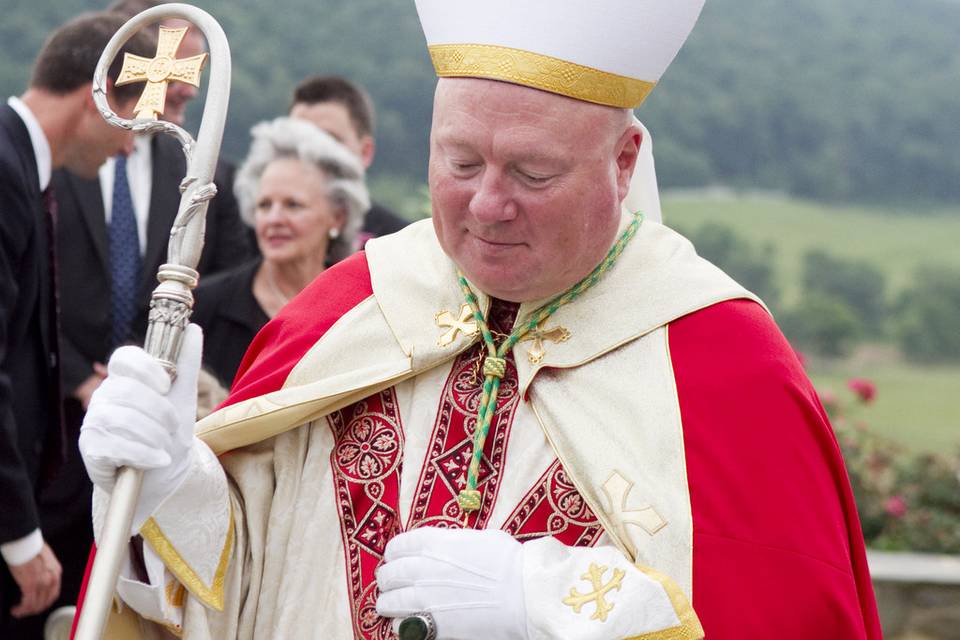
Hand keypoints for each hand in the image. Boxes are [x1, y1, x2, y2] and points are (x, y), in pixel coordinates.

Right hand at [8, 543, 61, 617]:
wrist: (25, 543)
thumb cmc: (31, 548)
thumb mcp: (45, 559)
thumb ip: (44, 570)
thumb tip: (38, 577)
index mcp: (56, 572)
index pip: (54, 593)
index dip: (45, 602)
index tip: (38, 605)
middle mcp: (52, 578)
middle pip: (46, 601)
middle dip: (35, 609)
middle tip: (26, 611)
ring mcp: (42, 582)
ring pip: (36, 604)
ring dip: (27, 611)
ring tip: (19, 611)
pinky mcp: (30, 585)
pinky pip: (27, 603)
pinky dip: (21, 609)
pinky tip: (16, 609)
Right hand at [79, 324, 202, 531]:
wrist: (164, 477)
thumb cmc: (170, 434)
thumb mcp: (183, 399)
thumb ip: (186, 364)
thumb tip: (193, 328)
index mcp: (125, 380)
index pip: (123, 357)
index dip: (145, 367)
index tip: (167, 384)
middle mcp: (104, 397)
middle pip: (126, 391)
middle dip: (158, 411)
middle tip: (174, 427)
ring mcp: (94, 423)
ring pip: (119, 418)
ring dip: (152, 434)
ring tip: (166, 447)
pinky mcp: (91, 451)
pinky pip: (112, 445)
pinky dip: (142, 454)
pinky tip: (159, 460)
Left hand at [376, 528, 527, 639]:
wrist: (524, 593)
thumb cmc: (509, 561)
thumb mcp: (479, 538)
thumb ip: (454, 543)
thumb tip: (449, 548)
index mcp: (433, 542)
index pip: (397, 545)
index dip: (394, 553)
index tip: (396, 558)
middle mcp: (422, 568)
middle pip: (388, 574)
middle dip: (387, 579)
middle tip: (391, 583)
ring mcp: (424, 597)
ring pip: (389, 601)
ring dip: (388, 603)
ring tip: (391, 606)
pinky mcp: (432, 624)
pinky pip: (402, 626)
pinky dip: (401, 624)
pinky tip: (407, 623)